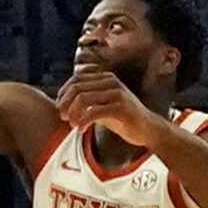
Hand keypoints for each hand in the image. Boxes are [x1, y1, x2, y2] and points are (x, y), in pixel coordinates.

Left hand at [55, 53, 169, 147]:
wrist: (147, 129)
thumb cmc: (122, 118)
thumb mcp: (101, 105)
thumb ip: (86, 101)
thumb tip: (62, 102)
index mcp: (105, 78)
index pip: (76, 79)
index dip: (63, 93)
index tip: (60, 108)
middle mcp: (111, 81)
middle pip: (77, 87)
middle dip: (66, 103)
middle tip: (63, 117)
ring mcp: (117, 93)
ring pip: (83, 98)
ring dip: (73, 113)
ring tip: (72, 124)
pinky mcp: (121, 108)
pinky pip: (94, 112)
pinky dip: (83, 121)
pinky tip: (81, 130)